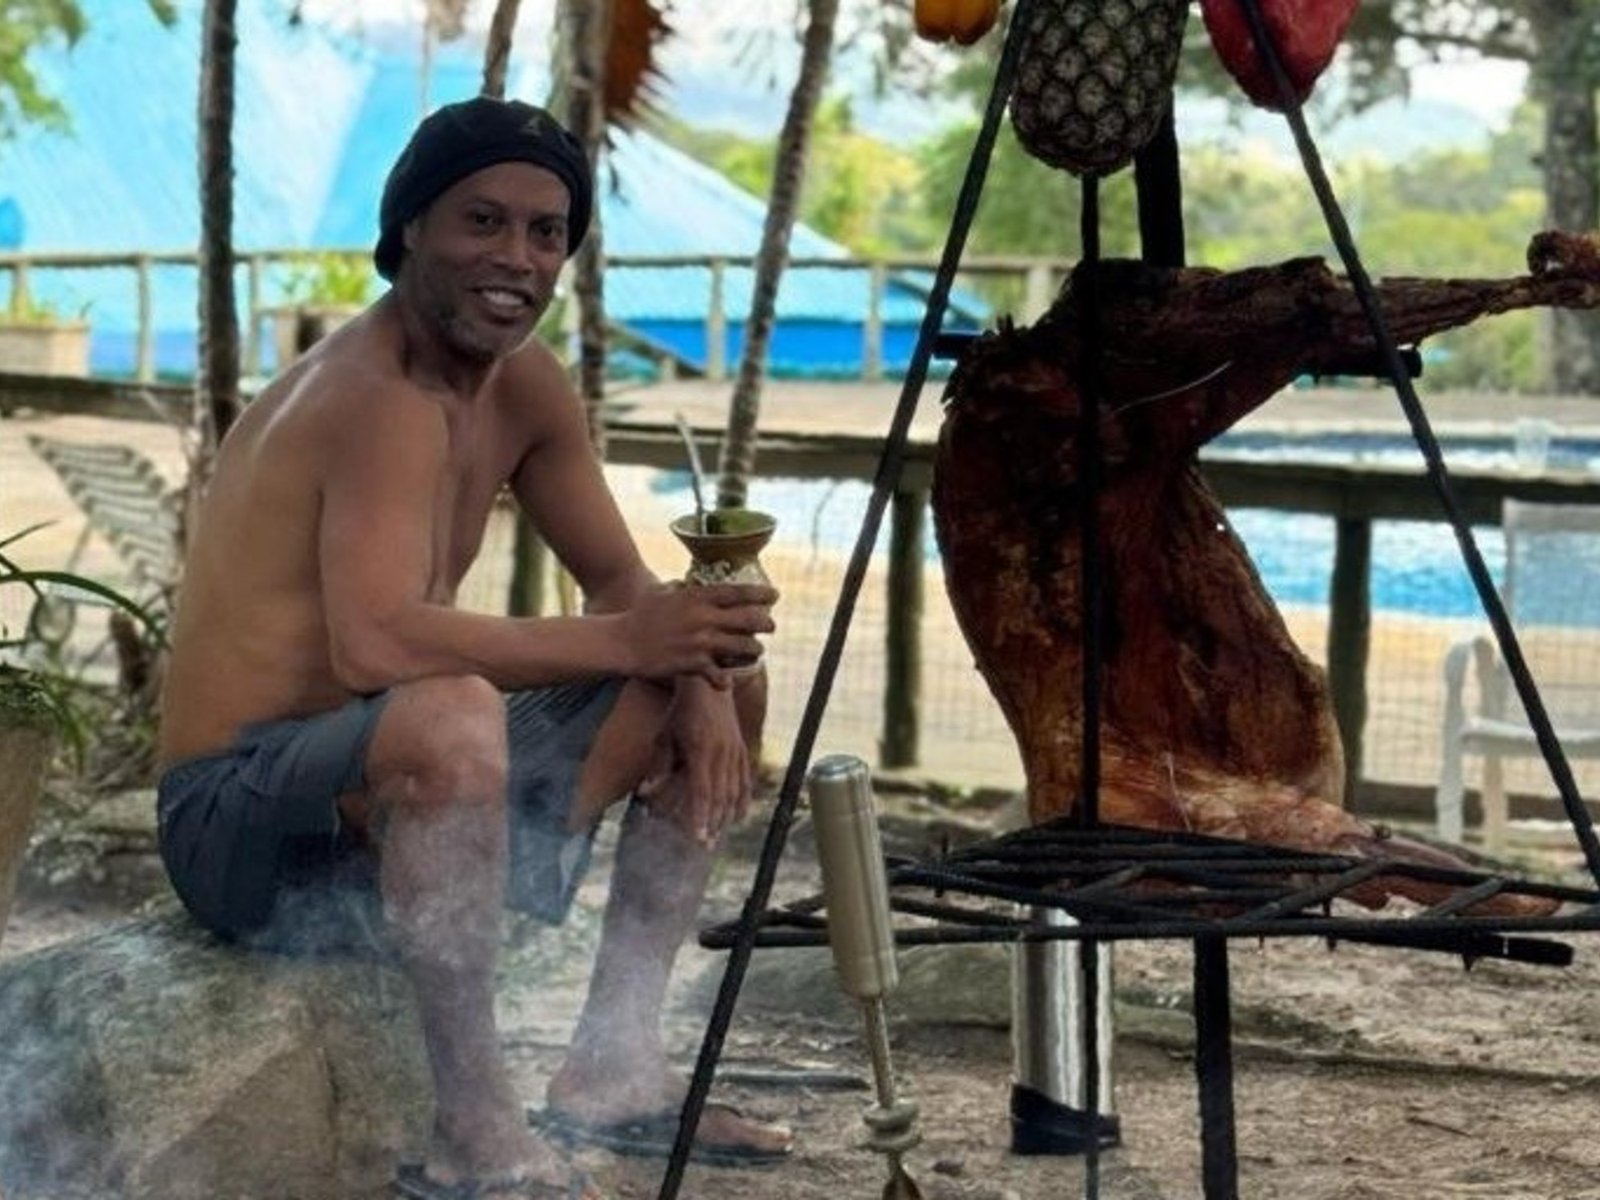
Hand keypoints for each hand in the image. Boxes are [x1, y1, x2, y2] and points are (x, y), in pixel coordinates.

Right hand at [621, 581, 776, 685]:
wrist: (622, 642)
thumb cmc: (641, 614)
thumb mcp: (662, 591)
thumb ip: (682, 587)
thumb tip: (689, 581)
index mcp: (697, 597)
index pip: (738, 592)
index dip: (761, 593)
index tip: (775, 595)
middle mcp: (703, 618)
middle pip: (749, 619)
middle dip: (766, 623)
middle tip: (770, 626)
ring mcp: (700, 642)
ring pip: (743, 647)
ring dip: (753, 650)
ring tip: (755, 651)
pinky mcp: (693, 664)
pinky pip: (720, 675)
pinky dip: (725, 679)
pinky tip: (726, 680)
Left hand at [638, 679, 750, 845]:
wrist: (708, 686)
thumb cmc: (681, 711)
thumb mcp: (665, 735)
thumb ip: (659, 765)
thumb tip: (645, 792)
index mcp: (701, 752)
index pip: (701, 793)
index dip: (700, 818)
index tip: (698, 838)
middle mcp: (721, 754)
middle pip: (719, 797)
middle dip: (713, 824)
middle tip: (707, 845)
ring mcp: (734, 752)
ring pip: (733, 791)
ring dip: (726, 816)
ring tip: (720, 835)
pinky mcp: (740, 748)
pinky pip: (744, 779)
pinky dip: (743, 798)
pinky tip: (739, 815)